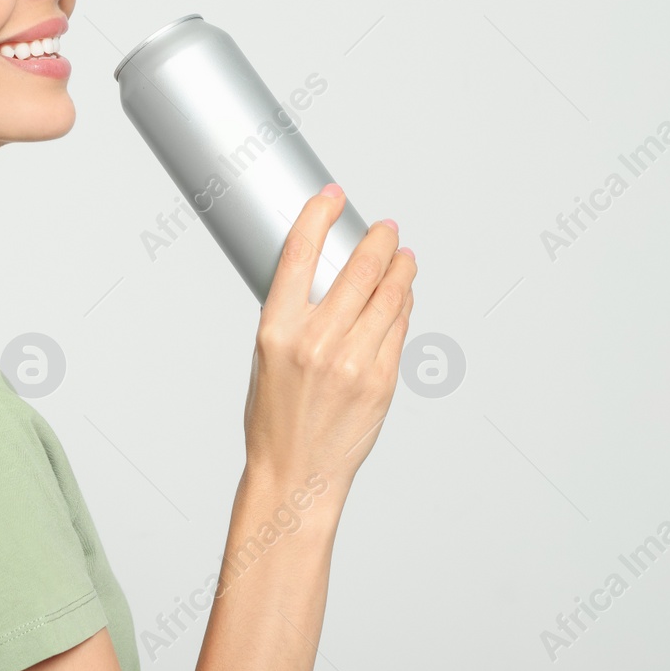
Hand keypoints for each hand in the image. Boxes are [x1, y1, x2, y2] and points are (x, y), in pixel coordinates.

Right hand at [243, 183, 416, 494]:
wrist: (294, 473)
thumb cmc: (274, 418)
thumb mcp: (265, 356)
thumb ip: (293, 315)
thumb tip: (323, 273)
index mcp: (277, 330)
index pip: (300, 253)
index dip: (319, 215)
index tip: (332, 197)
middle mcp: (316, 342)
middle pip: (358, 269)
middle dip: (378, 240)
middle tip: (386, 229)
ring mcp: (353, 362)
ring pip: (388, 295)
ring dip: (400, 268)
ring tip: (403, 256)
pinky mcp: (382, 381)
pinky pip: (399, 328)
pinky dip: (403, 305)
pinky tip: (402, 296)